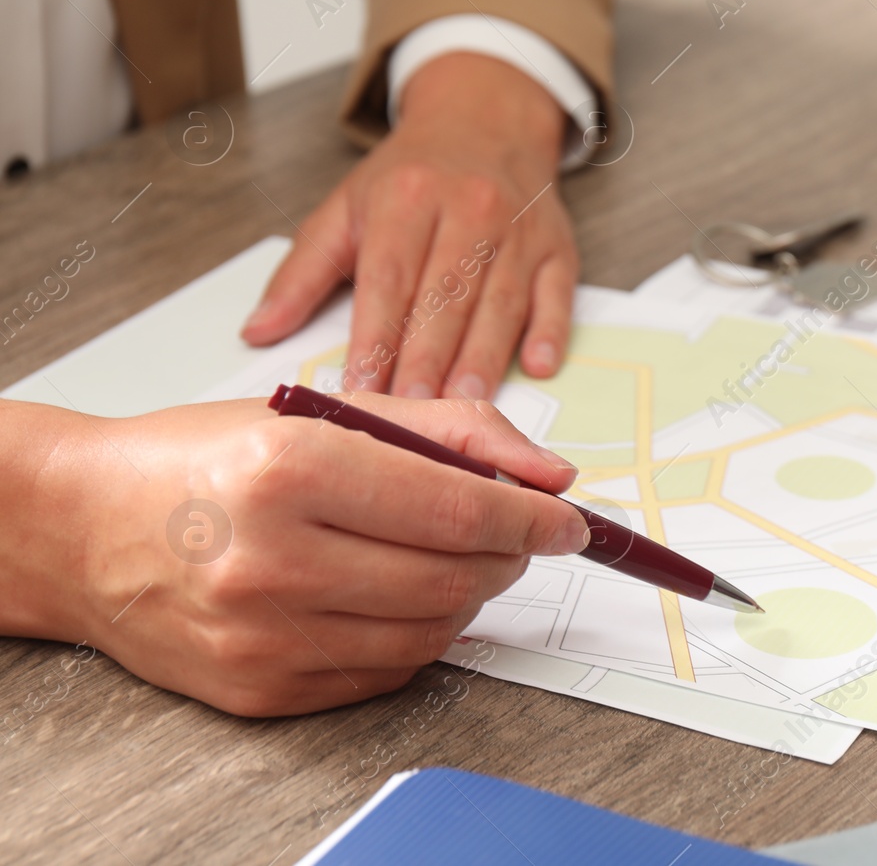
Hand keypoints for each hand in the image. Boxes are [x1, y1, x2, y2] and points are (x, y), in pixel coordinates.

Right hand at [9, 394, 586, 715]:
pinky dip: (417, 634)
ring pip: (430, 631)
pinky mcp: (262, 691)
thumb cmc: (202, 459)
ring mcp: (264, 637)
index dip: (533, 520)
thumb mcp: (324, 410)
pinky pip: (386, 671)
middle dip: (509, 557)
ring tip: (452, 558)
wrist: (82, 528)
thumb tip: (550, 476)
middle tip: (517, 536)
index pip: (457, 511)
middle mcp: (273, 561)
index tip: (569, 520)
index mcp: (291, 470)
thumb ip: (451, 432)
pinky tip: (398, 594)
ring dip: (468, 594)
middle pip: (453, 577)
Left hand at [242, 52, 578, 397]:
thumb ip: (301, 274)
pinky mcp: (558, 247)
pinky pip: (557, 293)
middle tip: (415, 409)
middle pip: (447, 294)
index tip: (362, 383)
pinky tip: (539, 366)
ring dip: (484, 356)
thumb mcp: (346, 208)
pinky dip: (551, 330)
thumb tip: (256, 333)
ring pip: (501, 301)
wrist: (486, 121)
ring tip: (466, 405)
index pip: (390, 276)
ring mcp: (520, 230)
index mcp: (407, 197)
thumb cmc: (411, 178)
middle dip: (429, 356)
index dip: (376, 334)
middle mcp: (469, 208)